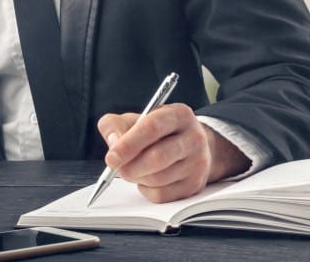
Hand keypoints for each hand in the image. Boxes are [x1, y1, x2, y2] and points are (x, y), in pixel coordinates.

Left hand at [96, 104, 249, 202]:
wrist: (188, 145)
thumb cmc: (155, 131)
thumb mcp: (134, 119)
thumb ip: (115, 125)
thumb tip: (113, 142)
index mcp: (178, 115)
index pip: (151, 129)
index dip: (128, 145)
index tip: (111, 158)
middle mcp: (194, 137)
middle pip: (157, 157)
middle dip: (130, 166)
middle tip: (116, 168)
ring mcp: (198, 162)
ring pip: (159, 179)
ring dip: (136, 178)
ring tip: (131, 170)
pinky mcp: (195, 184)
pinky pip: (163, 195)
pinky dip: (146, 190)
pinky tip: (145, 180)